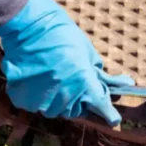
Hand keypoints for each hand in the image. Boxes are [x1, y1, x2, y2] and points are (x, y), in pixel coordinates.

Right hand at [0, 0, 132, 124]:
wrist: (29, 26)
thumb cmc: (62, 35)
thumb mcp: (87, 52)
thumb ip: (100, 74)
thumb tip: (120, 84)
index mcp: (84, 84)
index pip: (102, 107)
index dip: (109, 114)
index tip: (114, 119)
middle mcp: (65, 97)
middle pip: (78, 111)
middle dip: (81, 100)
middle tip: (74, 82)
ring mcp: (42, 101)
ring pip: (56, 110)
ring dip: (59, 99)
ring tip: (54, 77)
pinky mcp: (24, 100)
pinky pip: (36, 104)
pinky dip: (38, 95)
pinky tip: (38, 78)